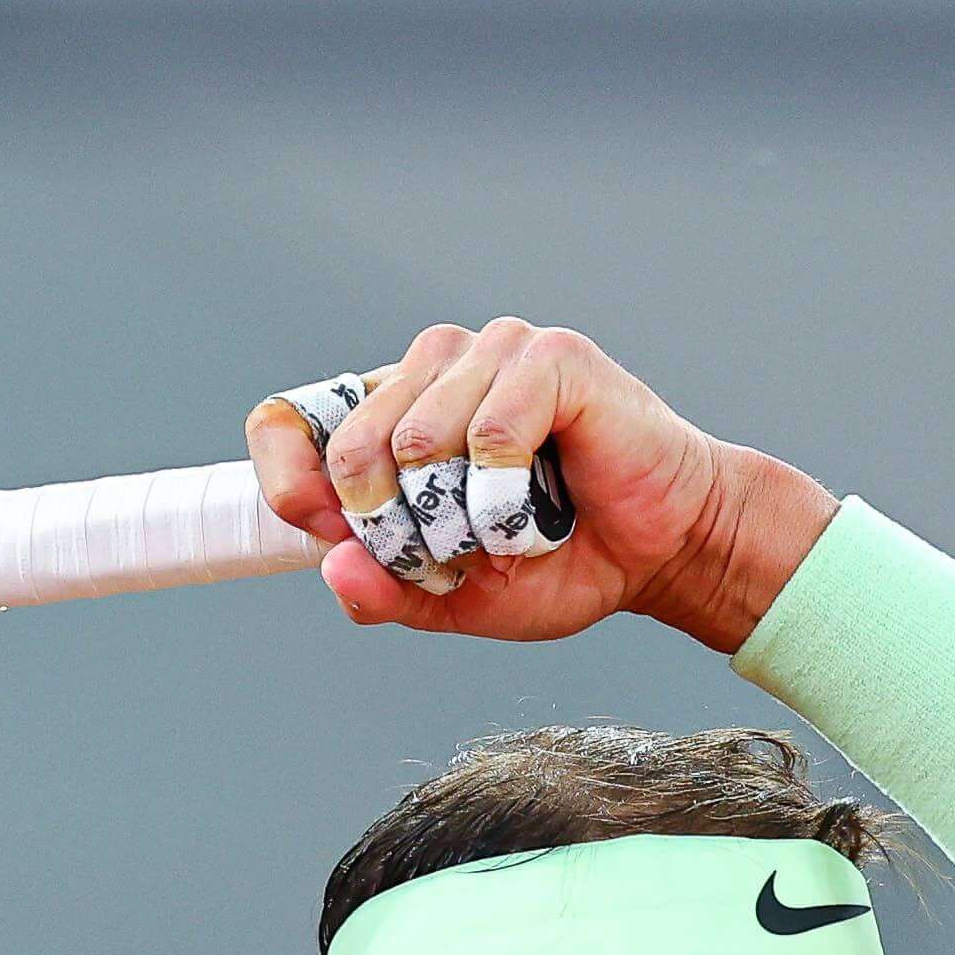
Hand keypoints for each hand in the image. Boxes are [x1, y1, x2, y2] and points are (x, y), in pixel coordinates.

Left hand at [243, 318, 831, 652]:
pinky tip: (548, 496)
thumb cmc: (566, 561)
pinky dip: (511, 489)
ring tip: (512, 523)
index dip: (290, 479)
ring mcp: (491, 352)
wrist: (664, 553)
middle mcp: (432, 371)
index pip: (291, 419)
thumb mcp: (459, 601)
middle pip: (351, 442)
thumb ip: (389, 592)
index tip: (323, 529)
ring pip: (418, 435)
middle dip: (394, 524)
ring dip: (462, 512)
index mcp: (393, 414)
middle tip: (454, 551)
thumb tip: (333, 572)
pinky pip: (491, 429)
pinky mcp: (549, 356)